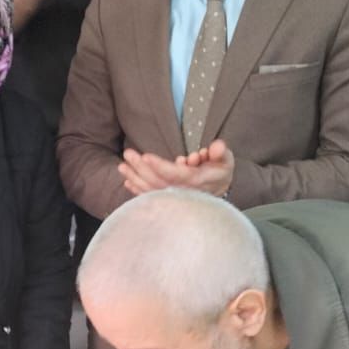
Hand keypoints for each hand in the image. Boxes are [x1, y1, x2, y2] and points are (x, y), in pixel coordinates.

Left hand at [119, 142, 234, 197]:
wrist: (220, 190)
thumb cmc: (220, 171)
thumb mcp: (226, 160)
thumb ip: (220, 152)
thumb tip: (216, 147)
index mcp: (196, 181)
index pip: (175, 175)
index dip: (160, 166)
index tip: (145, 156)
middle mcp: (183, 192)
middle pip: (158, 181)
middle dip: (141, 168)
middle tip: (128, 154)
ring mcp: (175, 198)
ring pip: (152, 190)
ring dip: (135, 178)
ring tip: (122, 166)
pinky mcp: (169, 201)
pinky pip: (151, 197)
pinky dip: (138, 190)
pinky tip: (127, 182)